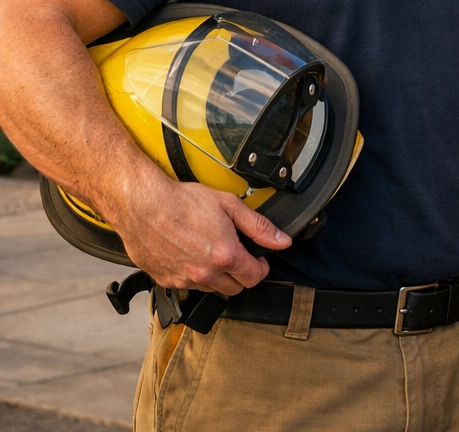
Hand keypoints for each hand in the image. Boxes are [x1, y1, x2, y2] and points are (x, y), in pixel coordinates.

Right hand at [108, 176, 289, 294]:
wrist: (142, 205)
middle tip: (237, 256)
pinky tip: (190, 256)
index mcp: (225, 256)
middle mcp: (205, 273)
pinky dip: (193, 276)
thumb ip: (259, 226)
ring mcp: (184, 280)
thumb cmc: (182, 202)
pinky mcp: (165, 280)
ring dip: (217, 277)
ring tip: (211, 253)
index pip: (255, 277)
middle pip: (235, 288)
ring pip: (212, 289)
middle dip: (241, 275)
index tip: (258, 259)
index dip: (261, 267)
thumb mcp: (229, 206)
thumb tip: (281, 240)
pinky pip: (187, 286)